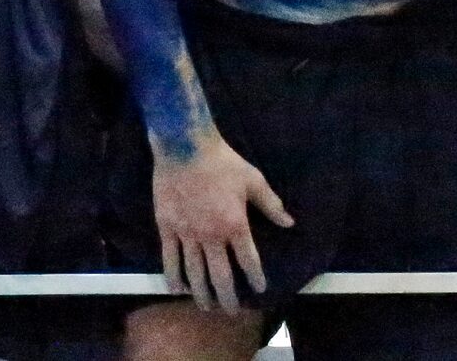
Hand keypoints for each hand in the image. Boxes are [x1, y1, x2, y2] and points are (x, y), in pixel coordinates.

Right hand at [151, 135, 291, 313]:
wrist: (184, 145)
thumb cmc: (222, 162)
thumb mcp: (253, 180)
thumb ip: (271, 205)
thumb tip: (289, 224)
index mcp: (235, 225)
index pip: (249, 261)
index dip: (255, 278)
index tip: (258, 289)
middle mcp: (211, 236)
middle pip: (220, 276)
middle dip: (227, 297)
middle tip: (231, 311)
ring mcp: (187, 233)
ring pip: (195, 272)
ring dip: (201, 293)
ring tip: (206, 307)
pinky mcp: (167, 226)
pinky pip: (170, 257)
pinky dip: (173, 276)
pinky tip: (178, 289)